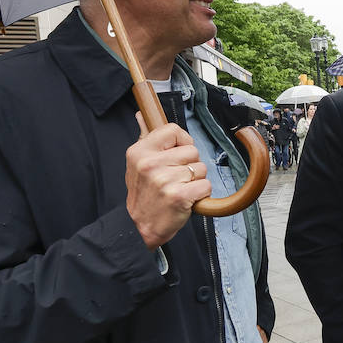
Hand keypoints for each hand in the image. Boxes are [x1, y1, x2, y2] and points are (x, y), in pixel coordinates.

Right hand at [126, 114, 210, 249]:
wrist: (138, 228)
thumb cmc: (144, 194)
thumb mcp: (136, 164)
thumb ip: (145, 138)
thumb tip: (141, 114)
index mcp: (139, 152)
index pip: (173, 130)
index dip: (182, 142)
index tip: (177, 155)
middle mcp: (150, 164)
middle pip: (192, 151)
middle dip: (190, 165)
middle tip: (175, 179)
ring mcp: (164, 180)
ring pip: (200, 168)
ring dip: (195, 181)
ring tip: (179, 189)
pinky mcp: (178, 196)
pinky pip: (206, 185)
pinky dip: (201, 194)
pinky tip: (187, 199)